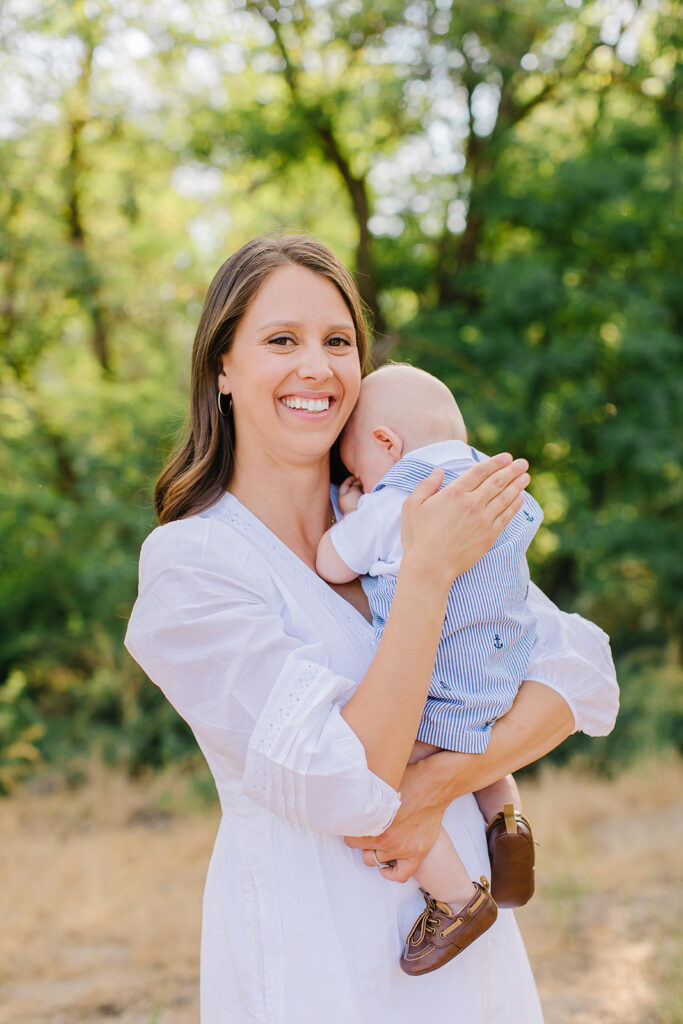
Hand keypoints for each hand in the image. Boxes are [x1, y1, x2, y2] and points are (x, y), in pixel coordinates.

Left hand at [338, 474, 362, 513]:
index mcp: (341, 497)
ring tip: (366, 485)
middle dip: (357, 484)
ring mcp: (352, 505)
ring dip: (361, 489)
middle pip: (351, 489)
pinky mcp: (358, 508)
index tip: (356, 475)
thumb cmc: (355, 504)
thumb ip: (354, 485)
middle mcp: (346, 501)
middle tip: (363, 480)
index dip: (350, 479)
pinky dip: (364, 494)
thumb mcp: (353, 490)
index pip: (344, 485)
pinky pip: (361, 498)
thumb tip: (357, 484)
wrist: (360, 516)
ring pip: (356, 494)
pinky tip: (368, 492)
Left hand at [345, 759, 446, 881]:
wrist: (434, 784)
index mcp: (373, 822)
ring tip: (379, 840)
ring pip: (374, 861)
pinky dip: (391, 872)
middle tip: (369, 830)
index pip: (349, 836)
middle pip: (360, 849)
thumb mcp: (380, 785)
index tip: (356, 824)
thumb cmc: (407, 779)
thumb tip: (350, 792)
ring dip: (375, 851)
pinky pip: (399, 875)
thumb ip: (365, 796)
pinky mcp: (417, 853)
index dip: (353, 829)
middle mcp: (385, 839)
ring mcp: (401, 848)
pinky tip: (388, 862)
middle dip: (362, 840)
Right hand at [400, 453, 529, 589]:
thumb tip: (439, 471)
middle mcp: (472, 503)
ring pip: (505, 497)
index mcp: (454, 493)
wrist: (430, 567)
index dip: (495, 462)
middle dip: (512, 470)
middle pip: (497, 481)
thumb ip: (426, 485)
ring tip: (526, 476)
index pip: (480, 471)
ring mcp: (483, 520)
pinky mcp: (489, 535)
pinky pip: (507, 516)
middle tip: (522, 463)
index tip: (506, 457)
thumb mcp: (412, 506)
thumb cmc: (418, 537)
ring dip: (518, 485)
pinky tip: (521, 498)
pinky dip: (515, 505)